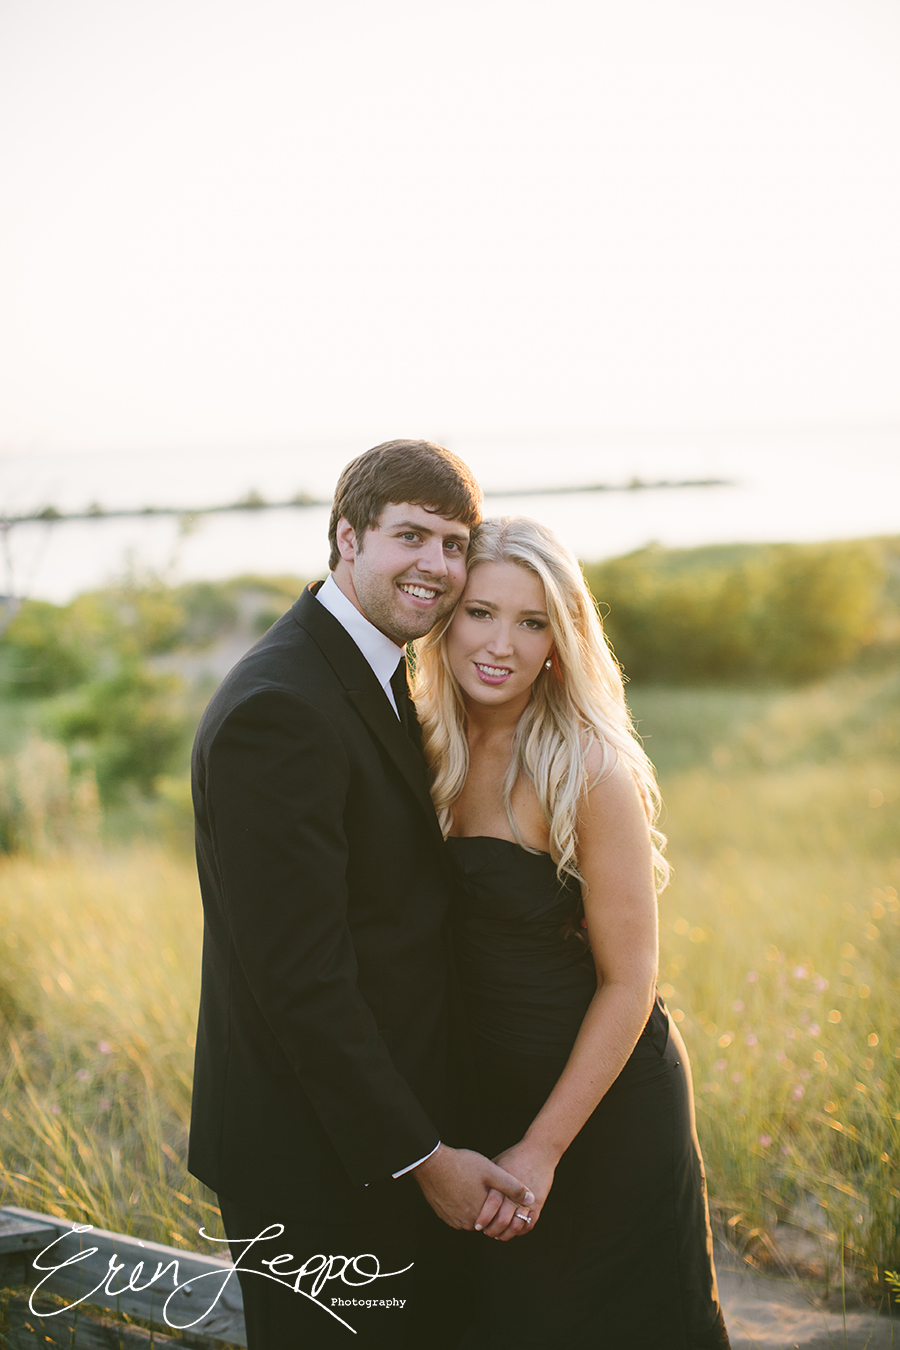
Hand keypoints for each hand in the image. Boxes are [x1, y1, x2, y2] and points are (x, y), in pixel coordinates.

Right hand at [412, 1143, 534, 1229]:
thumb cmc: (462, 1165)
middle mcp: (467, 1222)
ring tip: (476, 1186)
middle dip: (490, 1208)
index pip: (499, 1220)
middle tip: (487, 1188)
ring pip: (472, 1218)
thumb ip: (513, 1187)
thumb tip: (531, 1199)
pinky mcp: (444, 1215)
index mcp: (482, 1214)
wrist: (432, 1163)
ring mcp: (453, 1220)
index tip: (502, 1194)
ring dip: (476, 1207)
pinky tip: (463, 1188)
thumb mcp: (492, 1172)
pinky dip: (463, 1206)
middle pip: (486, 1220)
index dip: (503, 1207)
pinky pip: (459, 1215)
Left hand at [474, 1140, 557, 1240]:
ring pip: (516, 1226)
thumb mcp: (496, 1164)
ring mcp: (528, 1200)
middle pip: (503, 1220)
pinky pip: (528, 1224)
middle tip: (486, 1232)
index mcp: (503, 1182)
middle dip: (492, 1230)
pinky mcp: (538, 1204)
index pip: (492, 1205)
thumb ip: (486, 1180)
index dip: (483, 1219)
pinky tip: (511, 1230)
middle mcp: (515, 1192)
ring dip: (506, 1234)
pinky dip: (519, 1231)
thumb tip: (470, 1191)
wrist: (539, 1152)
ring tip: (498, 1234)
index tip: (477, 1225)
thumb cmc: (514, 1156)